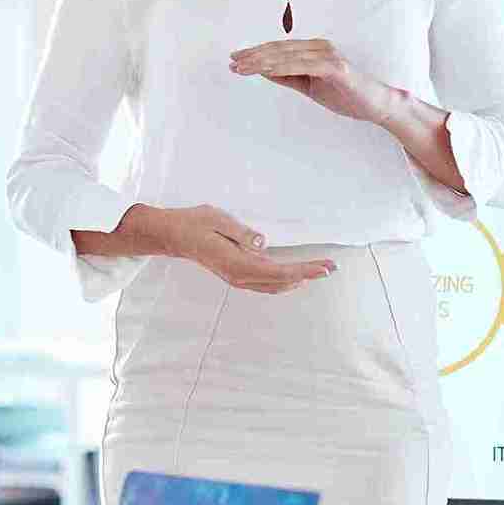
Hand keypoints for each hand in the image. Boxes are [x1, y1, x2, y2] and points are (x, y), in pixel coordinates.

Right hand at [140, 204, 334, 294]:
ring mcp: (237, 277)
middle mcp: (239, 276)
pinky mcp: (236, 273)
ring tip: (319, 270)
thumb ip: (241, 233)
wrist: (172, 235)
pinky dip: (284, 280)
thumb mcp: (217, 220)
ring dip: (298, 278)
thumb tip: (262, 243)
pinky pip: (266, 282)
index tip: (323, 267)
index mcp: (236, 264)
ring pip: (275, 285)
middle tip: (331, 267)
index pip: (278, 271)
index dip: (303, 270)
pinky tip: (294, 277)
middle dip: (308, 274)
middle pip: (282, 281)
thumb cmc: (193, 224)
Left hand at [228, 35, 399, 125]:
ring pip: (288, 55)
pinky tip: (266, 70)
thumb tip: (263, 71)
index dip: (256, 53)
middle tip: (233, 62)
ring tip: (242, 67)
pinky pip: (303, 66)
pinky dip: (283, 67)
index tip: (236, 59)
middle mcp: (320, 47)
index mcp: (314, 49)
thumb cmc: (346, 94)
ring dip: (262, 61)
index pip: (279, 49)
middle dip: (253, 56)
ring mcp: (328, 55)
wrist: (376, 105)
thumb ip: (288, 76)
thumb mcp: (310, 85)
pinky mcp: (335, 67)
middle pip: (279, 49)